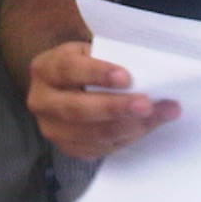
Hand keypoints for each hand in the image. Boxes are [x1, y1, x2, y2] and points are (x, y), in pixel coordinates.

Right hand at [27, 41, 179, 158]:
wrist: (69, 86)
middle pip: (77, 109)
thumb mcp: (90, 52)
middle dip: (116, 108)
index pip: (68, 69)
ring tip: (159, 115)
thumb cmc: (86, 64)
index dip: (96, 74)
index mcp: (45, 68)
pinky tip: (146, 127)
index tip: (126, 77)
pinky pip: (98, 149)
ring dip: (129, 126)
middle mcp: (41, 101)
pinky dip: (125, 139)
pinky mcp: (67, 148)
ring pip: (91, 134)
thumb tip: (148, 76)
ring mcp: (52, 128)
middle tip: (146, 105)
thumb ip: (109, 60)